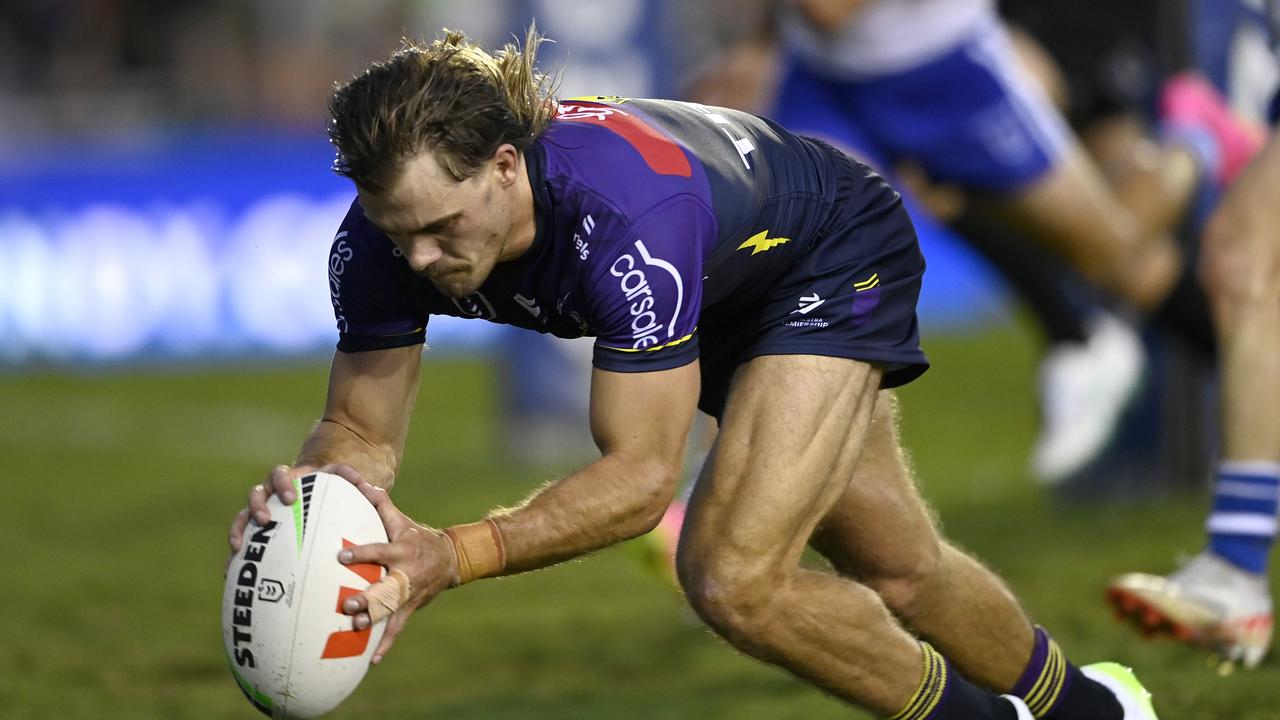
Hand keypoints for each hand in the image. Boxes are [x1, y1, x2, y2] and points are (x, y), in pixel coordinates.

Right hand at [226, 463, 360, 563]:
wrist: (328, 500)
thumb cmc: (340, 494)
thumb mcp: (348, 486)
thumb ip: (356, 484)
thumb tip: (368, 488)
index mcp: (293, 480)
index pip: (281, 474)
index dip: (282, 484)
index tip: (288, 498)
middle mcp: (273, 494)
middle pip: (257, 492)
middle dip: (258, 505)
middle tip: (265, 520)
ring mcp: (265, 511)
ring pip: (244, 515)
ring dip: (240, 528)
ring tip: (238, 547)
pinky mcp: (259, 530)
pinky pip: (244, 541)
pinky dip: (235, 556)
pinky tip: (228, 574)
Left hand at [337, 481, 458, 664]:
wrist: (451, 559)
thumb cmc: (417, 535)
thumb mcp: (402, 519)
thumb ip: (380, 504)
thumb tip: (359, 482)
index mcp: (401, 550)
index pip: (380, 550)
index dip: (362, 553)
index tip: (341, 556)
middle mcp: (405, 574)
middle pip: (385, 586)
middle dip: (367, 597)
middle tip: (346, 605)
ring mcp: (409, 594)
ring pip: (391, 610)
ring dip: (374, 621)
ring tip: (355, 630)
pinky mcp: (410, 609)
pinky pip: (397, 629)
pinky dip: (385, 644)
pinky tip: (371, 660)